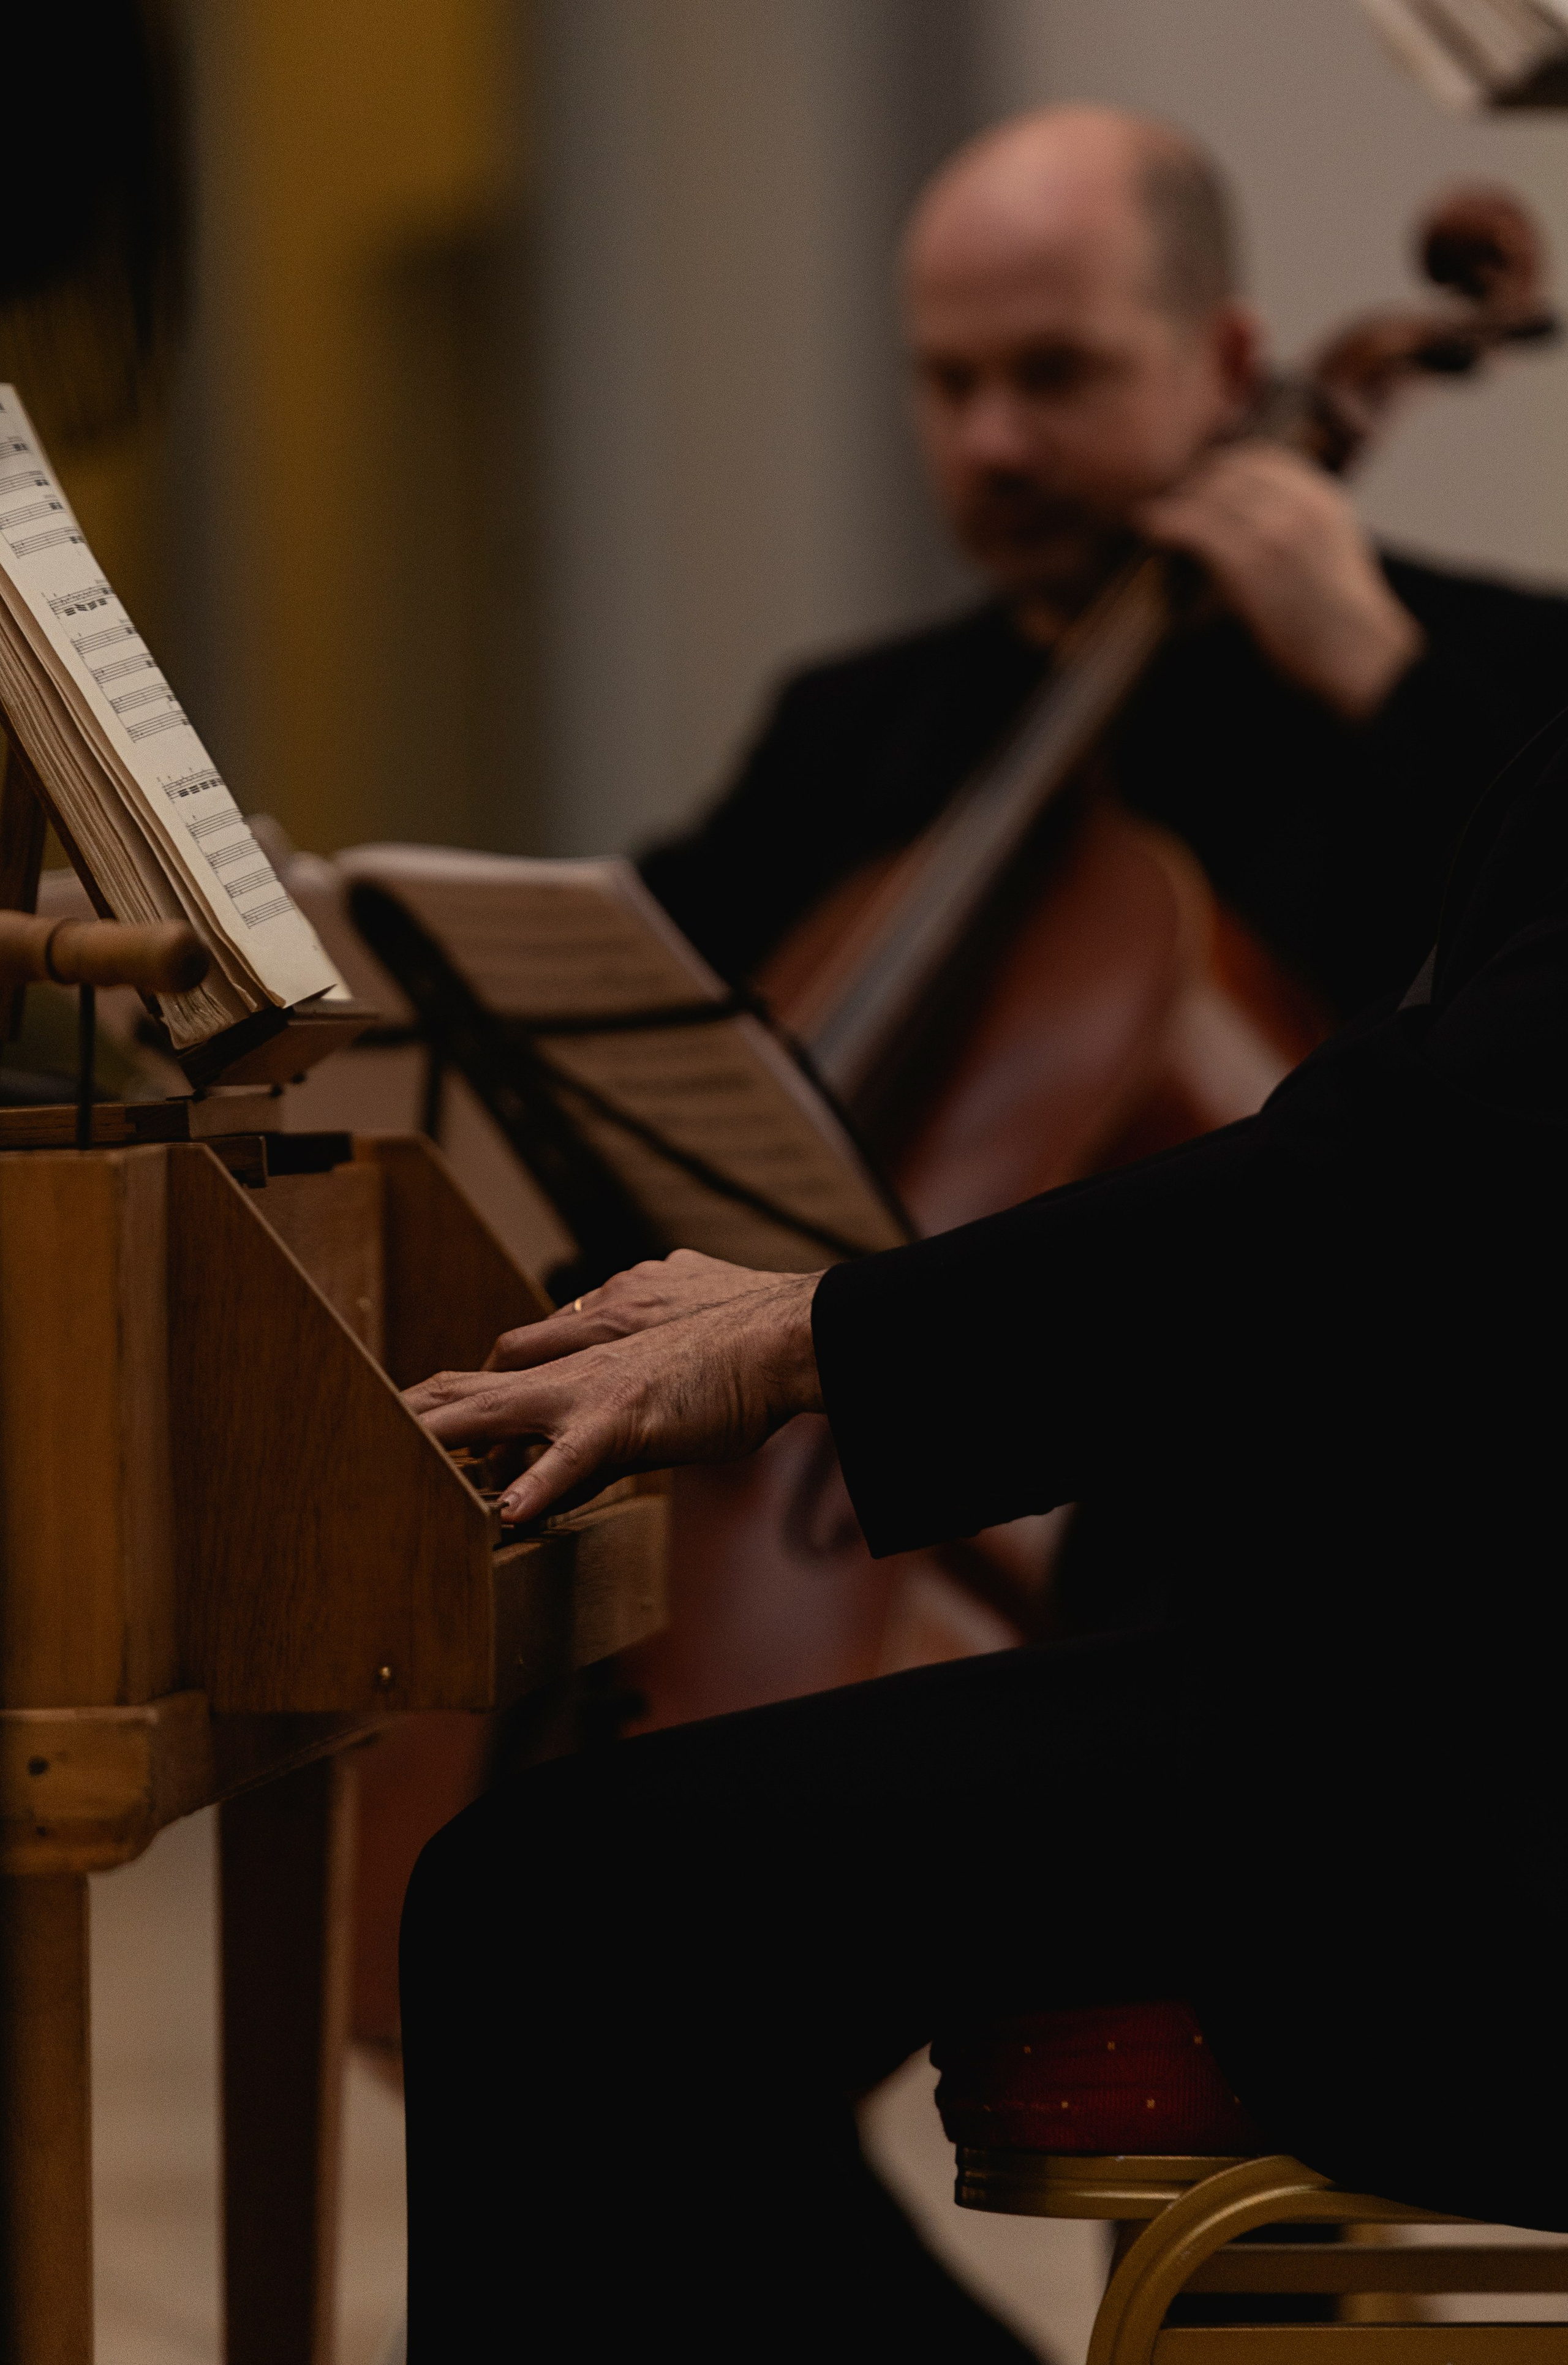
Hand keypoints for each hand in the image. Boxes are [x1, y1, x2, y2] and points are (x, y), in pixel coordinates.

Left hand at [403, 1250, 824, 1524]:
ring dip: (440, 1439)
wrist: (784, 1335)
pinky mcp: (621, 1420)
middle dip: (415, 1413)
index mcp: (585, 1353)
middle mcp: (572, 1367)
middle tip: (360, 1434)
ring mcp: (589, 1392)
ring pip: (494, 1413)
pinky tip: (509, 1516)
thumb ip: (633, 1385)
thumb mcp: (669, 1360)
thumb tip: (613, 1418)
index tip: (416, 1417)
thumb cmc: (740, 1348)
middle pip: (471, 1386)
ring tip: (388, 1464)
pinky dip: (538, 1484)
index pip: (501, 1371)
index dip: (456, 1397)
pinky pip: (570, 1458)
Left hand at [1135, 445, 1422, 720]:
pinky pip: (1193, 528)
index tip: (1200, 480)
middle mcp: (1299, 505)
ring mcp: (1274, 531)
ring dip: (1174, 502)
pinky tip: (1147, 525)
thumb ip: (1303, 521)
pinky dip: (1163, 522)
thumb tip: (1257, 513)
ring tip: (1153, 514)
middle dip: (1194, 483)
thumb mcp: (1334, 548)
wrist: (1359, 655)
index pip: (1261, 457)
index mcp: (1322, 498)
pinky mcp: (1249, 563)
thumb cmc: (1340, 616)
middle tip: (1169, 499)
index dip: (1221, 465)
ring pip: (1207, 495)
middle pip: (1228, 472)